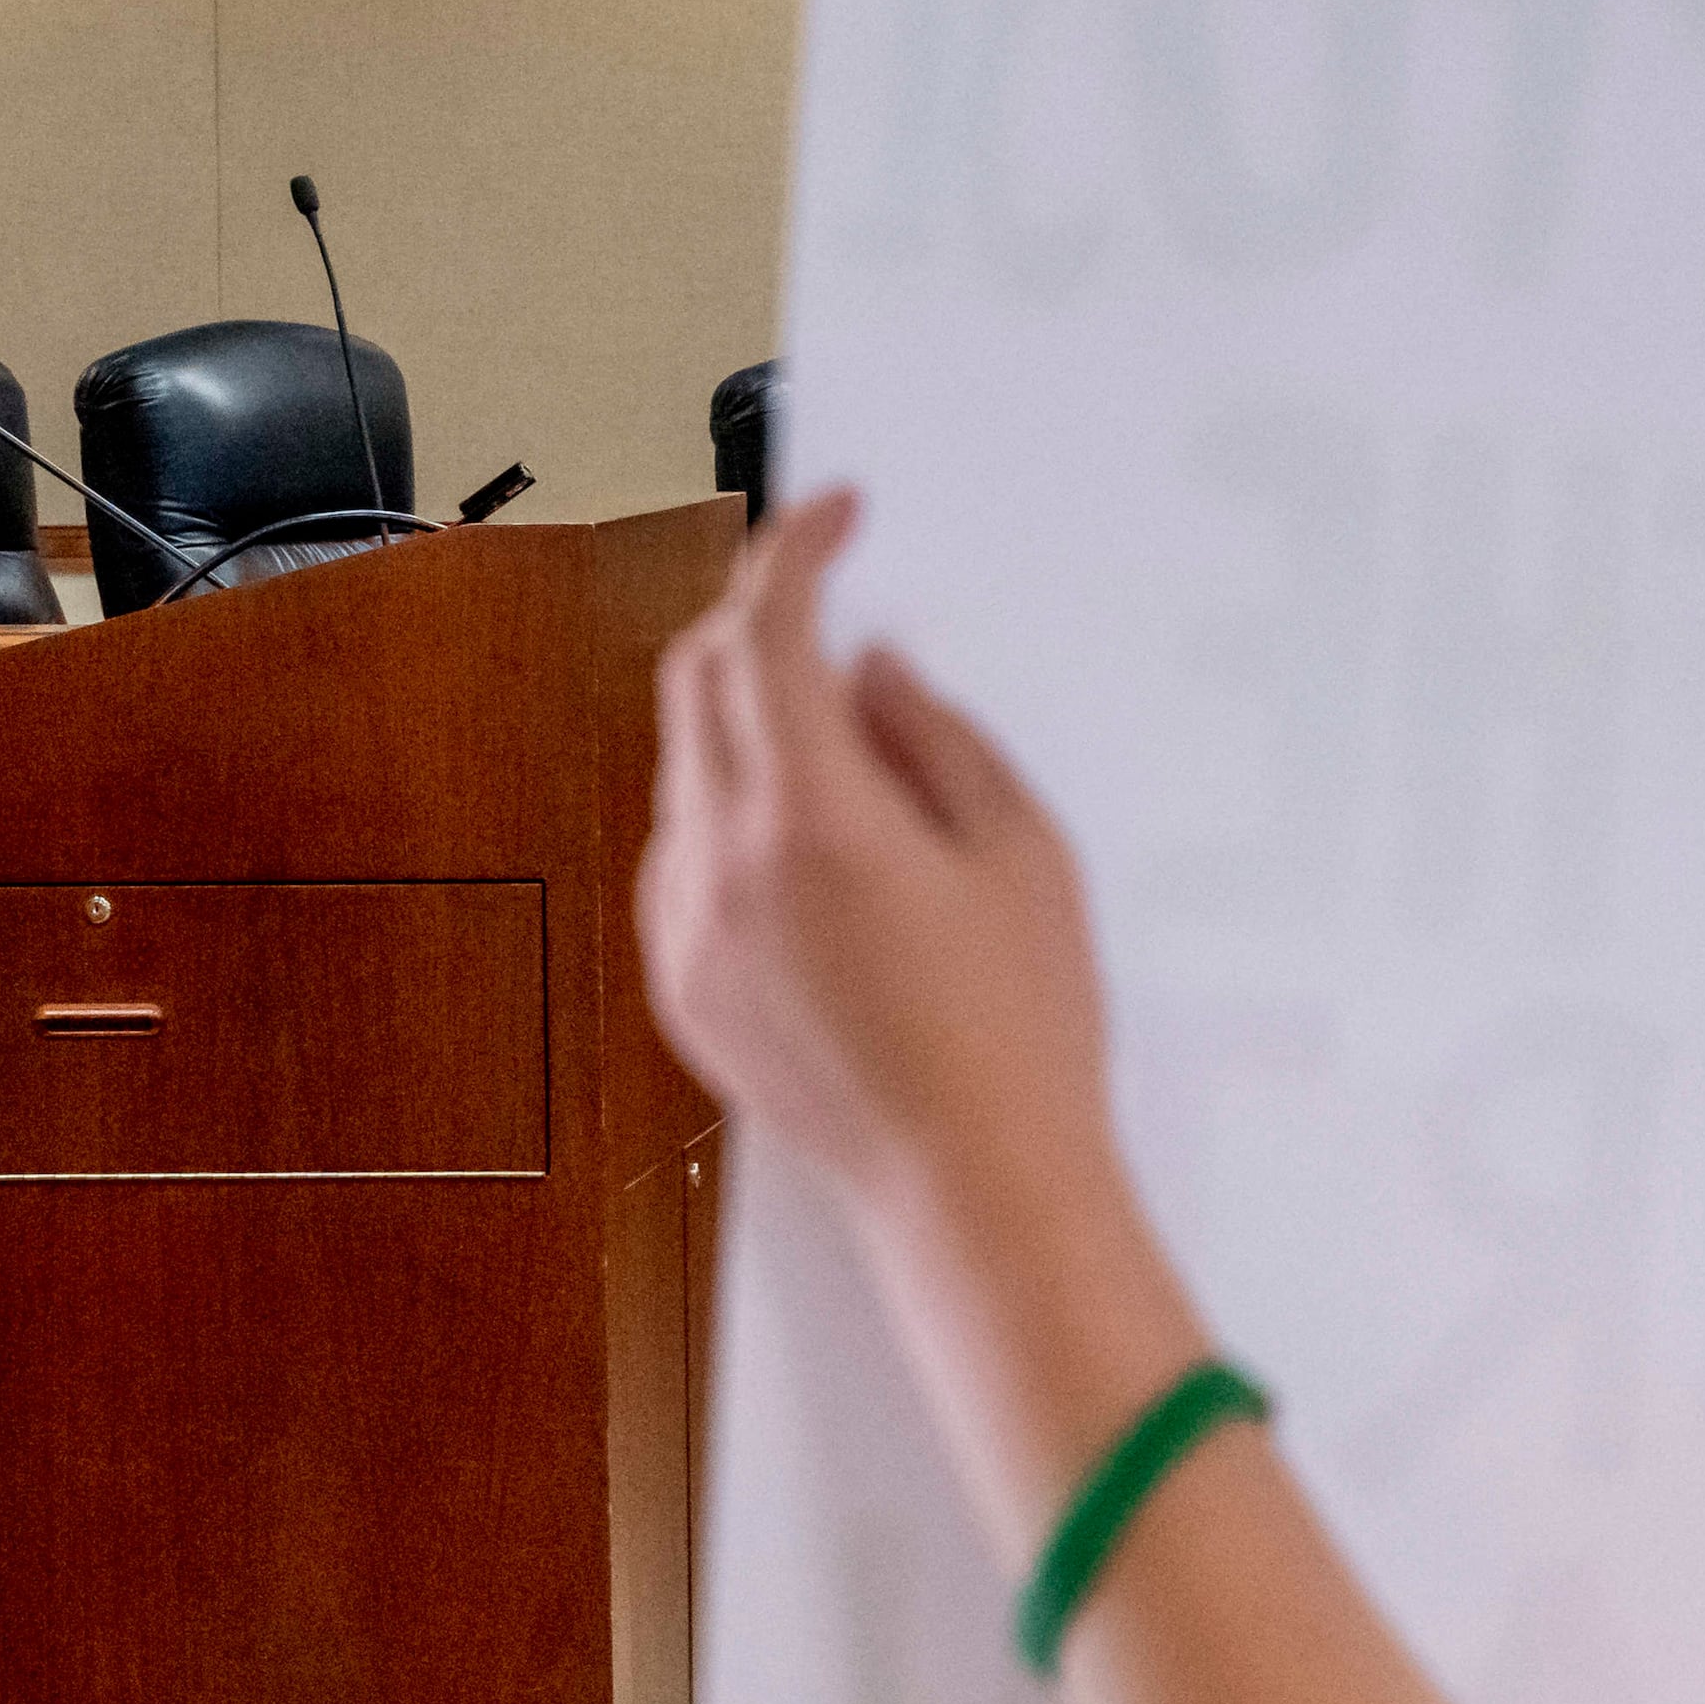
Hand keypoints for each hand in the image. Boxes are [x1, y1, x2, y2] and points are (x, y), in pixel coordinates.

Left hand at [642, 491, 1122, 1228]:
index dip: (798, 550)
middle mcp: (722, 867)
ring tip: (852, 755)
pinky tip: (818, 851)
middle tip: (830, 608)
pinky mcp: (681, 986)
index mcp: (813, 820)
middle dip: (755, 624)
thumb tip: (872, 669)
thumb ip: (935, 737)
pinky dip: (732, 812)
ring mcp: (687, 931)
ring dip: (746, 722)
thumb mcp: (1021, 852)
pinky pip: (682, 856)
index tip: (838, 514)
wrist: (974, 1190)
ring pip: (686, 769)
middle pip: (696, 684)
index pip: (767, 634)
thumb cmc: (1023, 1031)